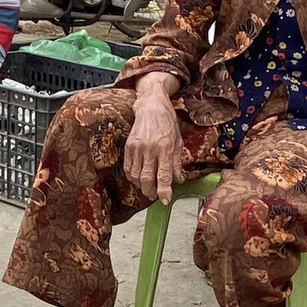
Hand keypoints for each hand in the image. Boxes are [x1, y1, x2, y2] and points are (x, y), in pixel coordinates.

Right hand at [124, 86, 184, 201]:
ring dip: (141, 186)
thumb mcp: (178, 142)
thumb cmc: (167, 123)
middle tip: (154, 196)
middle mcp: (151, 149)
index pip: (164, 175)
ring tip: (146, 188)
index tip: (165, 200)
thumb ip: (177, 163)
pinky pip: (128, 167)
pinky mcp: (129, 146)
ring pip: (135, 175)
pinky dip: (132, 177)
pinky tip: (137, 179)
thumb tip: (178, 180)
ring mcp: (138, 148)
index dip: (164, 191)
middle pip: (147, 178)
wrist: (151, 107)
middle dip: (150, 191)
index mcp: (166, 148)